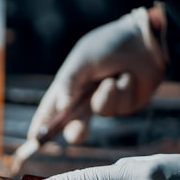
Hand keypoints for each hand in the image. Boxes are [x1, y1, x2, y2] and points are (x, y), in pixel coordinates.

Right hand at [27, 7, 165, 145]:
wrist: (144, 39)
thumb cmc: (110, 44)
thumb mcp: (83, 59)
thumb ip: (69, 81)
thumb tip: (61, 107)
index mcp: (70, 82)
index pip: (52, 107)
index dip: (43, 123)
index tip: (34, 139)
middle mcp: (86, 94)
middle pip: (75, 121)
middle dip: (76, 129)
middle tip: (77, 134)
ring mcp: (106, 99)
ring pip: (101, 111)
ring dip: (107, 96)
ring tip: (113, 78)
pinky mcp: (125, 103)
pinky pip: (120, 106)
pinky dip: (123, 90)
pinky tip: (127, 76)